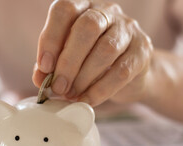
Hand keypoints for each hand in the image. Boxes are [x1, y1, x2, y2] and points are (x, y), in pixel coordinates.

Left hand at [33, 0, 152, 105]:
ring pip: (106, 49)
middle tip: (58, 87)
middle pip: (87, 27)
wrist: (131, 74)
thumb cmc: (92, 63)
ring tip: (72, 95)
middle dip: (69, 61)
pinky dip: (101, 90)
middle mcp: (107, 12)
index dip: (51, 38)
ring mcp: (128, 29)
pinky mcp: (142, 51)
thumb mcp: (69, 60)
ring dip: (84, 77)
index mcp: (83, 8)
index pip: (65, 10)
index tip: (44, 66)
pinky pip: (122, 71)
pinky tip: (88, 100)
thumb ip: (52, 66)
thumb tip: (39, 79)